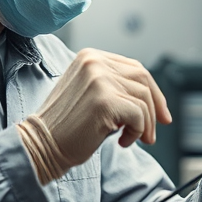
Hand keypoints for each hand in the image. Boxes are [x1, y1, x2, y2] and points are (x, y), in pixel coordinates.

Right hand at [18, 49, 171, 182]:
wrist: (40, 145)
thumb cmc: (65, 126)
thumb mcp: (90, 94)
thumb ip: (115, 86)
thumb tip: (154, 100)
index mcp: (90, 56)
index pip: (135, 67)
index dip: (153, 91)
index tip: (161, 114)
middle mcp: (95, 62)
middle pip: (143, 79)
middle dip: (156, 106)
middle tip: (154, 132)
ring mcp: (99, 79)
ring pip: (143, 99)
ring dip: (145, 124)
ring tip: (134, 139)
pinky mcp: (104, 100)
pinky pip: (138, 115)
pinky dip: (137, 132)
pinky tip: (121, 142)